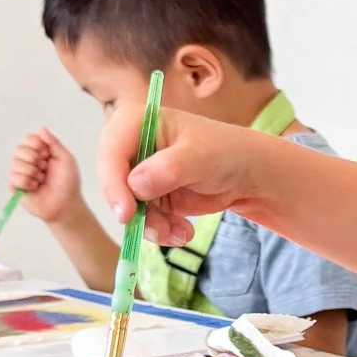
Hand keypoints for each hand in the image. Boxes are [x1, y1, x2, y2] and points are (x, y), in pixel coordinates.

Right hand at [9, 128, 83, 224]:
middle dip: (35, 159)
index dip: (38, 145)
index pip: (29, 138)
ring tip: (41, 180)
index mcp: (39, 152)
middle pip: (19, 149)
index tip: (49, 155)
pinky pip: (13, 177)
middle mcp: (27, 161)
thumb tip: (41, 129)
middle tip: (45, 169)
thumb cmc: (68, 183)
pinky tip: (35, 187)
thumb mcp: (66, 159)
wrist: (66, 203)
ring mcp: (20, 173)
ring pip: (15, 163)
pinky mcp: (15, 186)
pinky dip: (27, 182)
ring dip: (33, 172)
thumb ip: (54, 143)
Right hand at [98, 103, 263, 244]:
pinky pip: (143, 219)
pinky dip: (161, 230)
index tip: (126, 212)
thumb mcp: (201, 156)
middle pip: (114, 182)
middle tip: (158, 230)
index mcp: (137, 122)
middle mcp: (132, 147)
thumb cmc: (224, 152)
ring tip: (180, 233)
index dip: (113, 182)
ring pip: (128, 207)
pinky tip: (184, 232)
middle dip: (134, 210)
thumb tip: (136, 184)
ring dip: (151, 225)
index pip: (112, 151)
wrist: (244, 173)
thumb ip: (170, 168)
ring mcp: (139, 174)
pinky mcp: (149, 197)